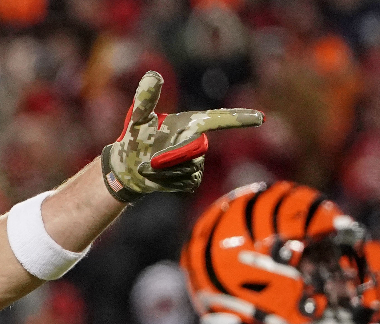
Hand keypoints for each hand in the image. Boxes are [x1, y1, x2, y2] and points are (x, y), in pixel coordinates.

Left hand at [101, 71, 263, 202]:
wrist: (128, 168)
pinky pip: (186, 182)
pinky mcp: (191, 179)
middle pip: (195, 150)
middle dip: (170, 157)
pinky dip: (167, 182)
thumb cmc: (134, 140)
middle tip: (148, 159)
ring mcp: (197, 161)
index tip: (260, 118)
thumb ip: (146, 99)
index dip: (240, 118)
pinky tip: (156, 178)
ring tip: (149, 166)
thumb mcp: (138, 119)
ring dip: (165, 171)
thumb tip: (152, 75)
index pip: (219, 119)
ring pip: (189, 168)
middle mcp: (197, 140)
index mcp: (190, 122)